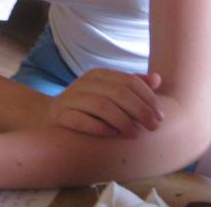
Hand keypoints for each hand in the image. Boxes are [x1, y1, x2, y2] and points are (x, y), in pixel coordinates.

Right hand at [44, 69, 162, 136]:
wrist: (49, 116)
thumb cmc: (88, 106)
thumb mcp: (109, 92)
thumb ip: (133, 86)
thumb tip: (158, 79)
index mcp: (99, 74)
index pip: (129, 81)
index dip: (148, 98)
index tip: (160, 115)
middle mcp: (84, 82)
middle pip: (118, 93)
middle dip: (140, 111)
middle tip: (153, 127)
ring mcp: (71, 98)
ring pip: (102, 106)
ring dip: (123, 121)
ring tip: (135, 134)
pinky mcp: (60, 114)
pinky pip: (82, 120)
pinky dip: (100, 128)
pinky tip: (113, 135)